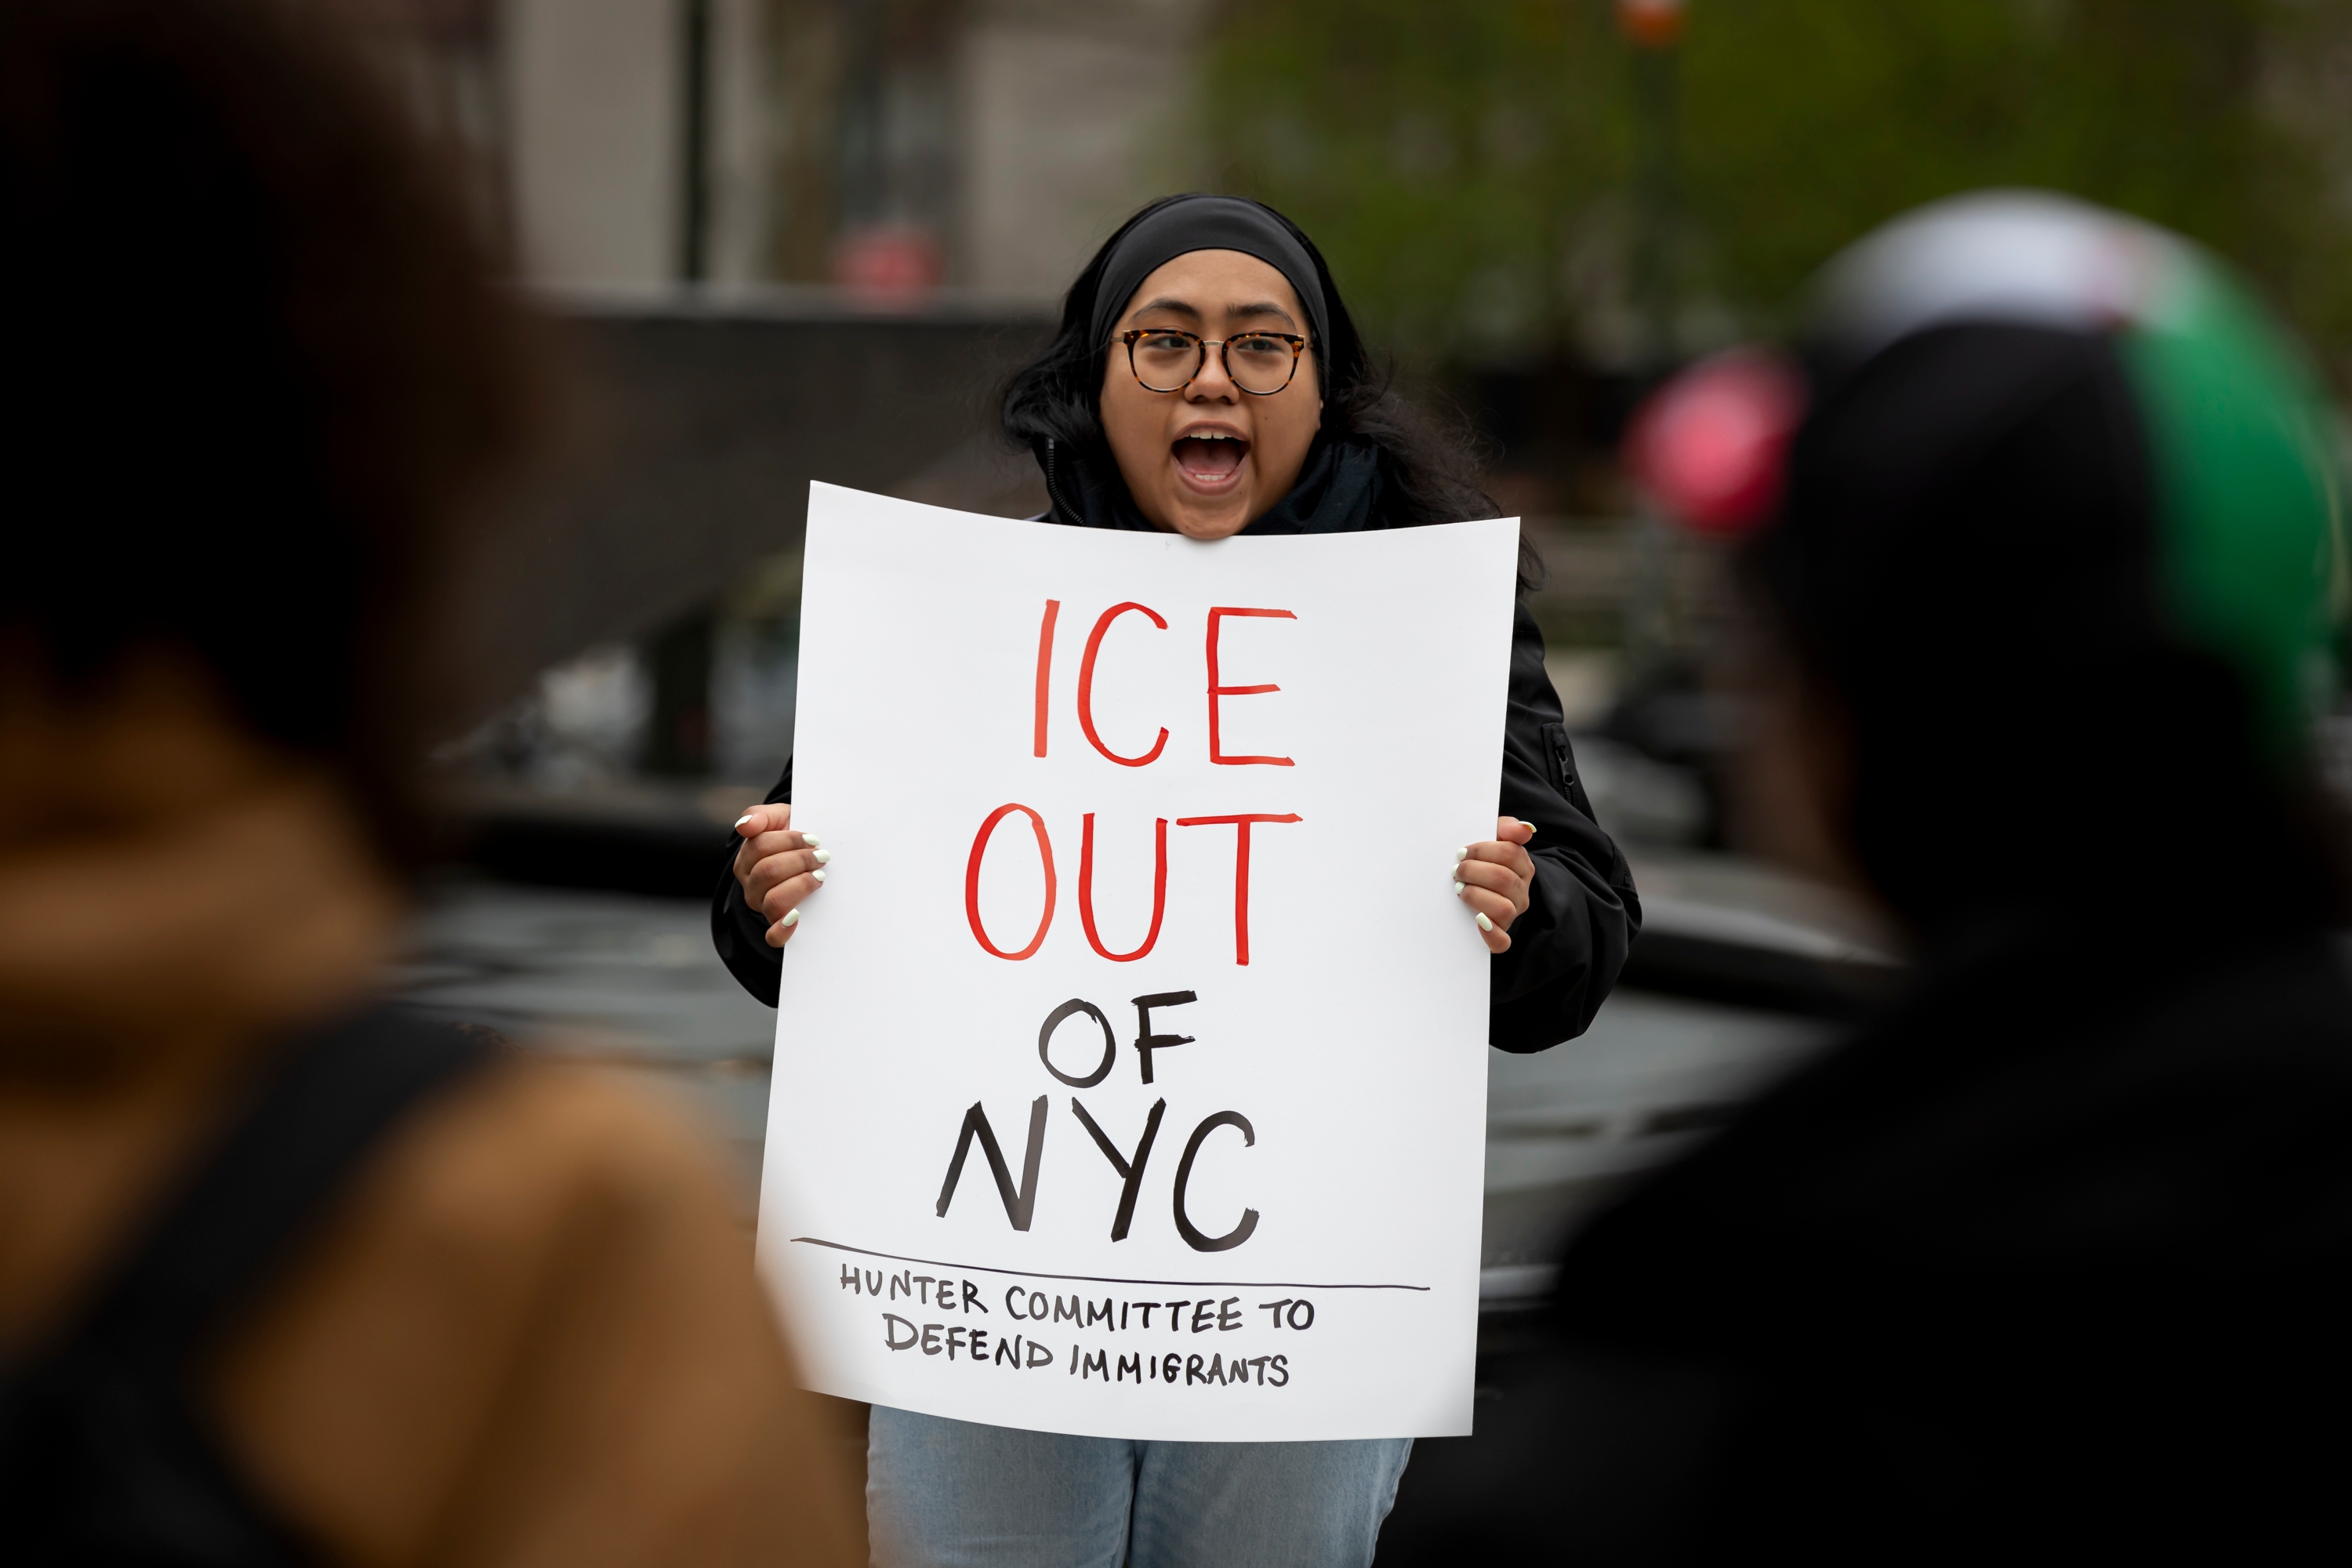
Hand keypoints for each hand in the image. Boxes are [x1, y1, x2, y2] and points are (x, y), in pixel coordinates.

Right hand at [732, 804, 827, 948]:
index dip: (791, 840)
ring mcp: (762, 906)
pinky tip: (797, 917)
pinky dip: (783, 930)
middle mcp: (750, 884)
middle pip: (768, 872)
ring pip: (774, 901)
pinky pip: (773, 936)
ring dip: (802, 886)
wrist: (812, 855)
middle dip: (801, 860)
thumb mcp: (779, 817)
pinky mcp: (776, 925)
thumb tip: (745, 826)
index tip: (813, 839)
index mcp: (747, 859)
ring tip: (820, 877)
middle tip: (822, 856)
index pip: (761, 846)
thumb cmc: (793, 835)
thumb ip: (760, 816)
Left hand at [1456, 817, 1535, 954]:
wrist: (1483, 887)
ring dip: (1476, 897)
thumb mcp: (1496, 838)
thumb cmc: (1486, 860)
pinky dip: (1491, 934)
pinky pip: (1502, 942)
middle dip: (1473, 872)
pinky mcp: (1502, 934)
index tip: (1462, 852)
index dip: (1482, 850)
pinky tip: (1478, 922)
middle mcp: (1521, 891)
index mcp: (1522, 866)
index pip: (1510, 853)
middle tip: (1456, 870)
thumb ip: (1507, 828)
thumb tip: (1524, 829)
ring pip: (1502, 908)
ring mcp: (1513, 913)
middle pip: (1503, 879)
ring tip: (1460, 890)